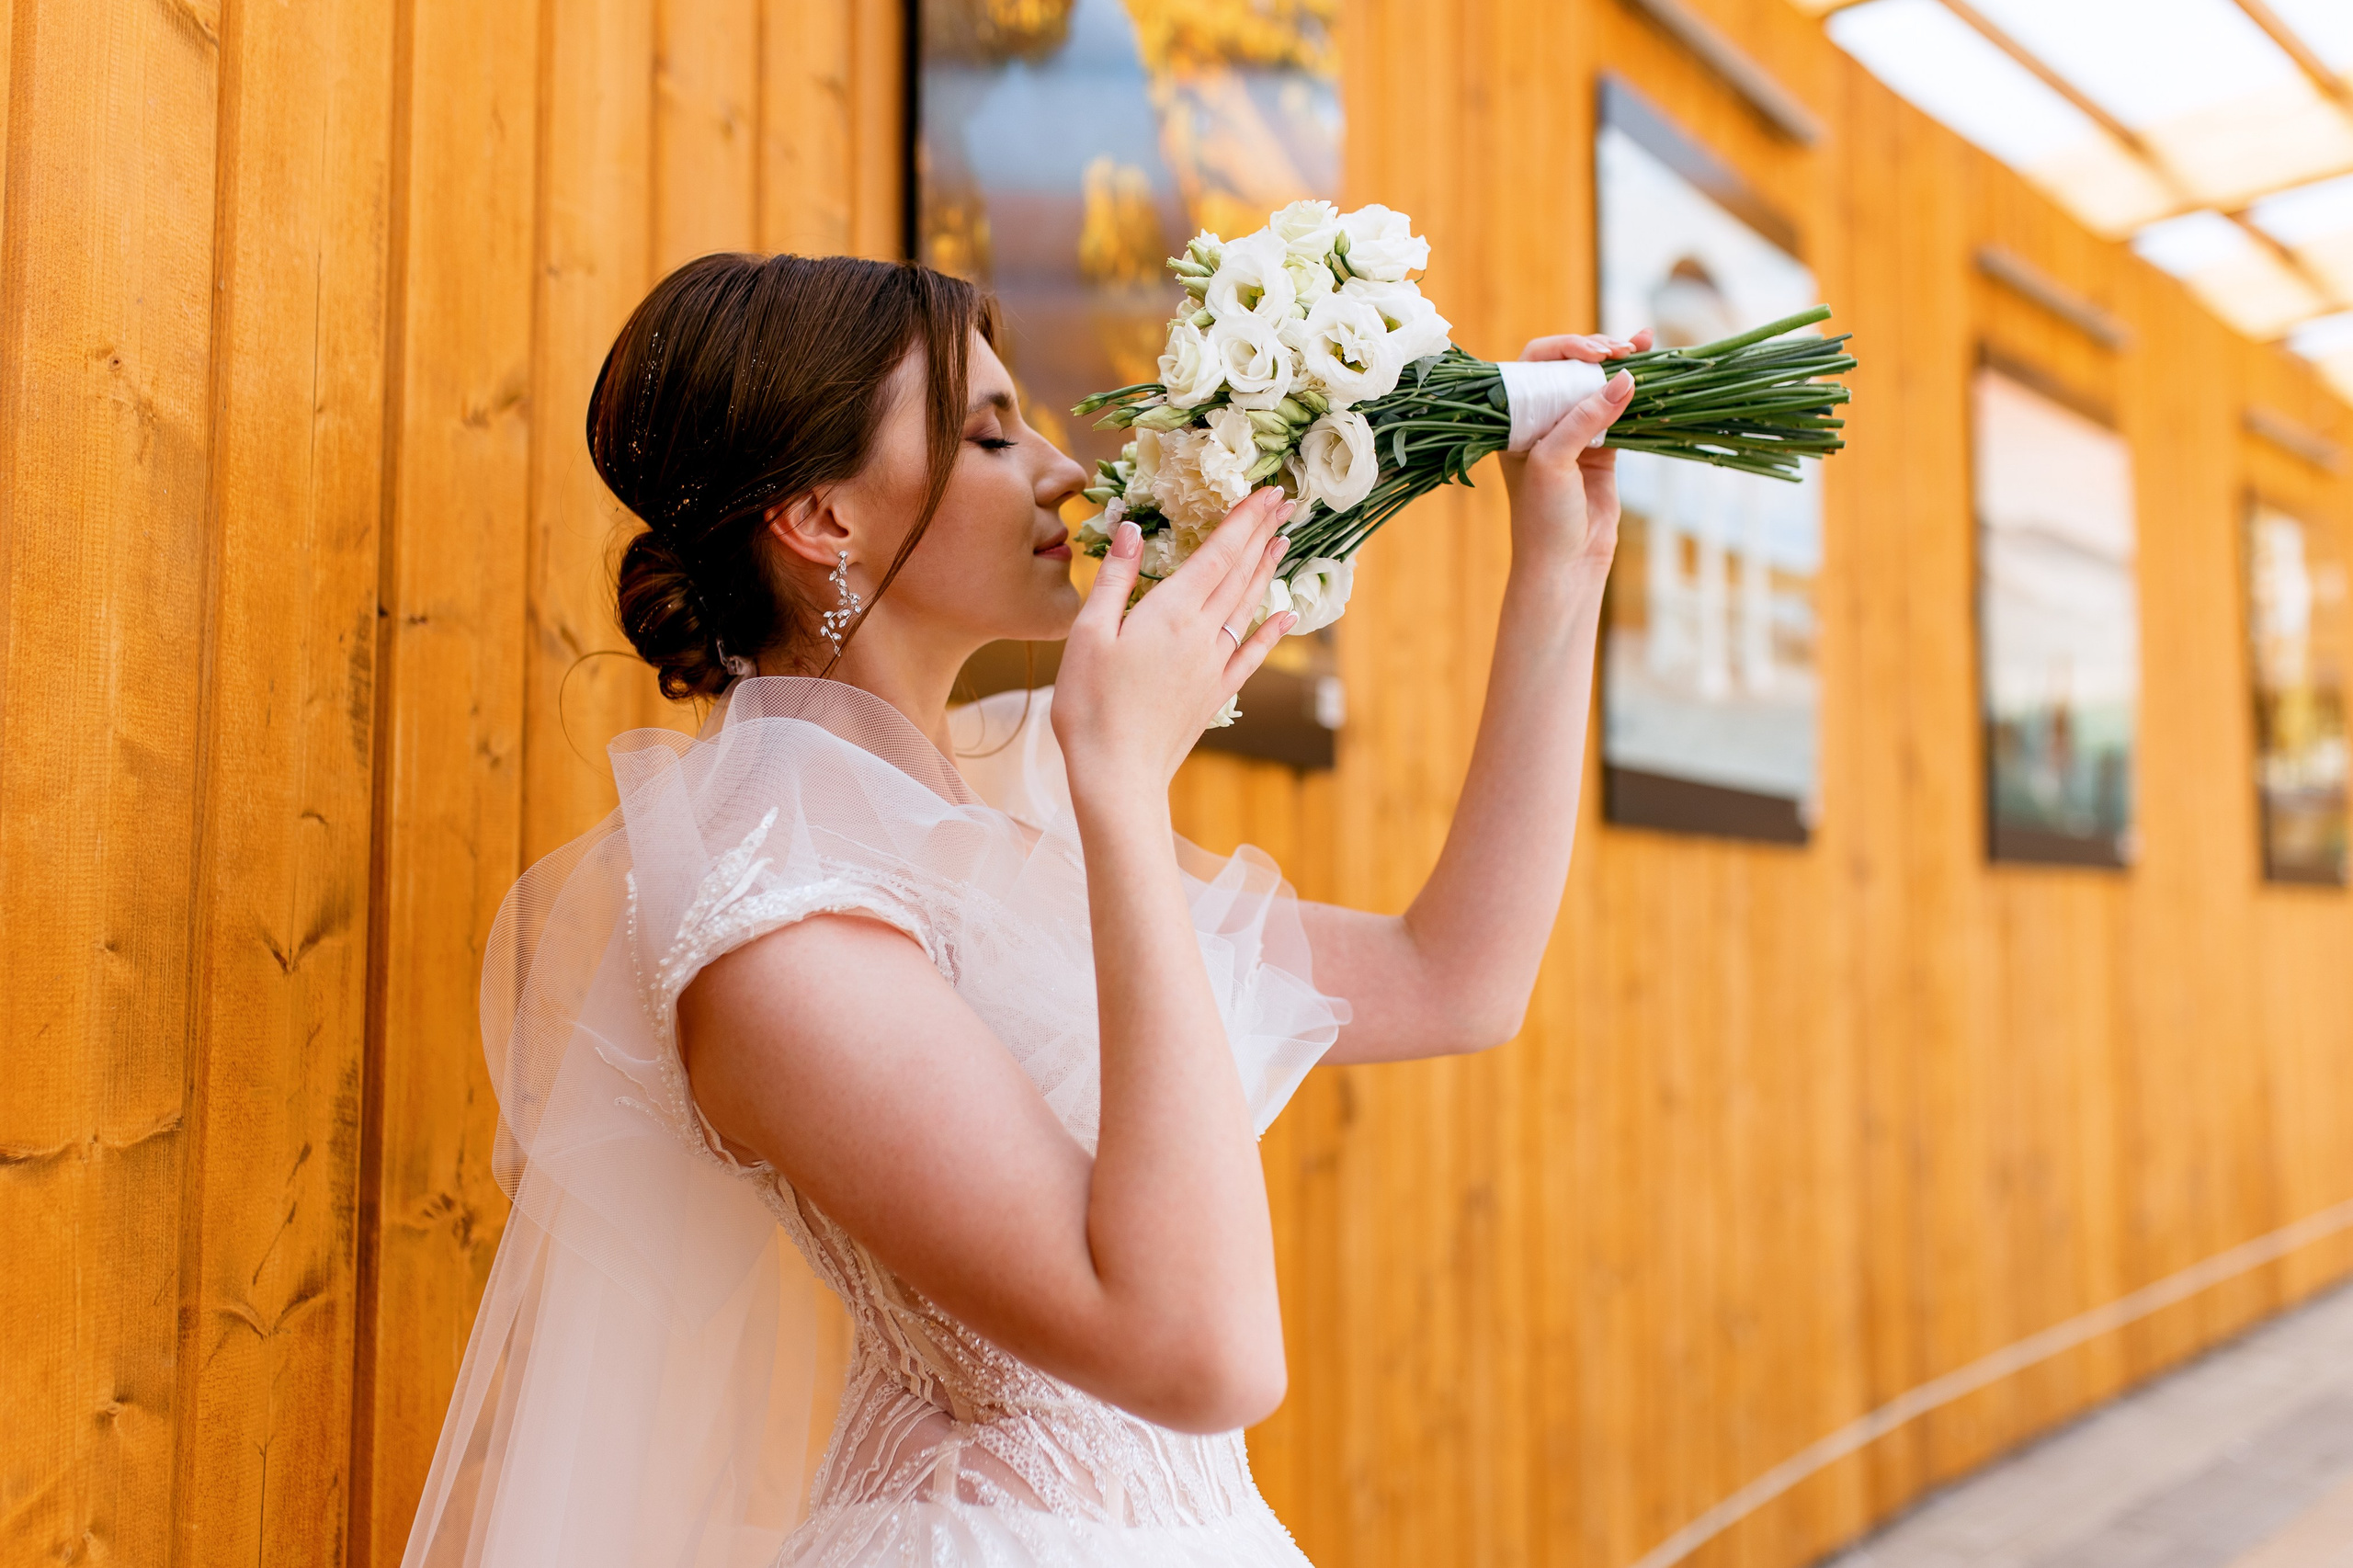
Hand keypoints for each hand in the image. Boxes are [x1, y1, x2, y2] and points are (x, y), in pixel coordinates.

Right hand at [1052, 488, 1297, 796]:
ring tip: (1283, 541)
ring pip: (1248, 608)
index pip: (1216, 554)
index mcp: (1170, 613)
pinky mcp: (1215, 694)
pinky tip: (1287, 615)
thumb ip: (1113, 579)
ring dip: (1266, 571)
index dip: (1243, 520)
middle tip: (1285, 502)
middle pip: (1239, 574)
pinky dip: (1272, 632)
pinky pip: (1251, 655)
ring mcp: (1213, 666)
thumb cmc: (1090, 704)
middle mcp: (1202, 635)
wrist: (1116, 774)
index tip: (1266, 491)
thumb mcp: (1088, 634)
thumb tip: (1129, 528)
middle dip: (1262, 534)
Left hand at [1499, 329, 1648, 583]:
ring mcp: (1573, 433)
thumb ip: (1585, 418)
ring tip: (1644, 343)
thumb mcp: (1554, 461)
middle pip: (1569, 369)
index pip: (1536, 364)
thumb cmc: (1543, 515)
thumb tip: (1625, 378)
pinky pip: (1619, 411)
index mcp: (1515, 419)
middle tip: (1623, 348)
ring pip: (1596, 386)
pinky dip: (1633, 391)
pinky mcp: (1602, 449)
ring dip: (1619, 363)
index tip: (1595, 352)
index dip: (1565, 349)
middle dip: (1596, 351)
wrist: (1564, 565)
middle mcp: (1541, 421)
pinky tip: (1651, 368)